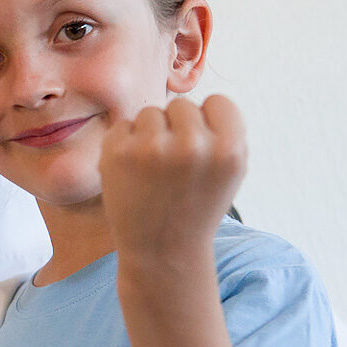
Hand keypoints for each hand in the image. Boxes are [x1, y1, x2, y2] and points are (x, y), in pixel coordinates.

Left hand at [99, 94, 245, 259]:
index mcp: (229, 149)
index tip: (202, 148)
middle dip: (176, 129)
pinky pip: (123, 125)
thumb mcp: (229, 170)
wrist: (162, 250)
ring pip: (150, 112)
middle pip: (182, 105)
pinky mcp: (117, 152)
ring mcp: (152, 148)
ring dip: (149, 134)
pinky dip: (124, 143)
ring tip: (153, 171)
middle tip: (173, 166)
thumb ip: (222, 131)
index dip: (209, 124)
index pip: (218, 102)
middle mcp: (193, 145)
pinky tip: (132, 173)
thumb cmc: (196, 206)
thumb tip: (200, 95)